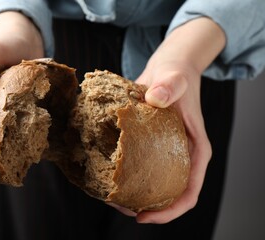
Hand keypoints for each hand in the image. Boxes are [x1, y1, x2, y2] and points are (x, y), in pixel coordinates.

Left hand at [113, 17, 225, 222]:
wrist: (169, 67)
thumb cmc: (177, 74)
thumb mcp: (175, 78)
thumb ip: (169, 86)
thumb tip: (156, 99)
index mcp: (195, 150)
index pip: (190, 190)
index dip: (170, 210)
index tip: (144, 217)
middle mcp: (182, 156)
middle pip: (168, 193)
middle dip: (146, 208)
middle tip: (118, 207)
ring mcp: (166, 152)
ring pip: (153, 183)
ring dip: (133, 194)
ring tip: (109, 197)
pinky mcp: (150, 145)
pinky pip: (139, 166)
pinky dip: (125, 174)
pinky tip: (106, 174)